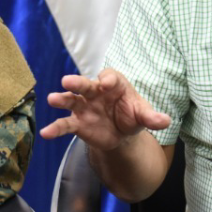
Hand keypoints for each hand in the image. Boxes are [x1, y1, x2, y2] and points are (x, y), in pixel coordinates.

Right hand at [39, 68, 170, 151]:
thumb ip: (151, 117)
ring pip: (71, 100)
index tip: (106, 84)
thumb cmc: (132, 115)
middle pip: (85, 84)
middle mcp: (95, 92)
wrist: (123, 133)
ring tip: (52, 99)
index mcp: (114, 84)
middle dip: (77, 83)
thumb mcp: (143, 115)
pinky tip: (46, 134)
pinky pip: (65, 124)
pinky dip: (56, 128)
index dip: (108, 80)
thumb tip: (165, 120)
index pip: (110, 77)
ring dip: (62, 99)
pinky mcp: (78, 122)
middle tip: (67, 81)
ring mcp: (84, 106)